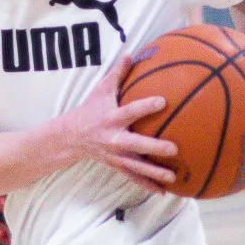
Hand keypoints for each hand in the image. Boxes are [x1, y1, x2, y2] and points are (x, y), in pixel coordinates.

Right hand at [59, 53, 177, 193]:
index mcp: (111, 118)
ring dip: (154, 173)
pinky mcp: (117, 166)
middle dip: (154, 148)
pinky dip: (148, 185)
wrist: (71, 137)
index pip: (130, 111)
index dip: (145, 106)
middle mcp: (113, 139)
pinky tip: (164, 191)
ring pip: (136, 166)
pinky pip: (134, 177)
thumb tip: (132, 53)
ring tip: (173, 178)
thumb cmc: (90, 109)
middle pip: (135, 145)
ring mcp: (115, 155)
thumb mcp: (101, 90)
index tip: (163, 101)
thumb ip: (118, 73)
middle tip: (174, 149)